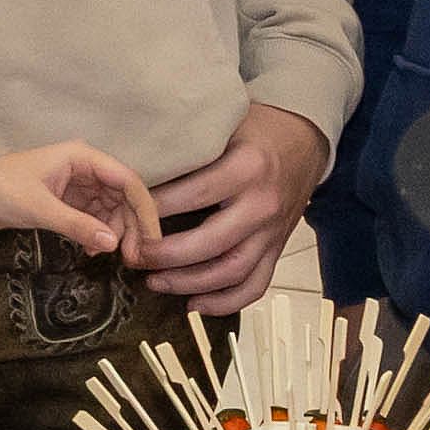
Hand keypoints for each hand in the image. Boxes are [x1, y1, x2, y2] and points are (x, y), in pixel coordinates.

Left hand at [0, 142, 162, 259]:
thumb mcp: (39, 210)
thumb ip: (77, 226)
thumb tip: (112, 244)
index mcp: (81, 157)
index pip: (127, 180)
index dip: (144, 210)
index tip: (153, 239)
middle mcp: (84, 168)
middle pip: (123, 196)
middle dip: (132, 226)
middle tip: (135, 258)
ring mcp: (76, 184)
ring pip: (110, 208)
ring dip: (116, 232)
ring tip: (115, 257)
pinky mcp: (65, 201)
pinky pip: (93, 217)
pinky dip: (97, 233)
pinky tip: (92, 250)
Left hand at [135, 101, 334, 309]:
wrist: (304, 140)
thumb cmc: (255, 130)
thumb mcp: (223, 125)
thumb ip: (187, 148)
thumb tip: (134, 171)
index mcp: (247, 168)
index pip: (193, 196)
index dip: (154, 211)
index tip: (125, 217)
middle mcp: (263, 204)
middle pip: (211, 243)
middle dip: (166, 256)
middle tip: (133, 256)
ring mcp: (273, 232)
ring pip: (231, 272)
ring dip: (189, 284)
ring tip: (154, 282)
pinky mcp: (276, 249)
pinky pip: (254, 285)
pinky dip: (225, 302)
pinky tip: (194, 303)